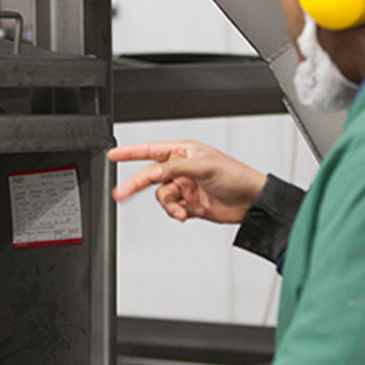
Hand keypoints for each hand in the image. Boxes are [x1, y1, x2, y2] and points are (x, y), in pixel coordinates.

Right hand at [108, 141, 266, 223]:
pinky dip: (175, 212)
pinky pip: (172, 209)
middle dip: (135, 186)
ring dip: (168, 205)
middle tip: (120, 194)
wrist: (252, 202)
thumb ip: (174, 169)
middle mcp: (182, 169)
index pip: (151, 150)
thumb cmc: (236, 176)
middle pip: (150, 177)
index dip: (130, 152)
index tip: (113, 155)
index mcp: (184, 152)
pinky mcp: (189, 204)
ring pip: (161, 196)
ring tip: (180, 210)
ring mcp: (185, 187)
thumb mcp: (203, 167)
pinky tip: (184, 214)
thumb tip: (152, 173)